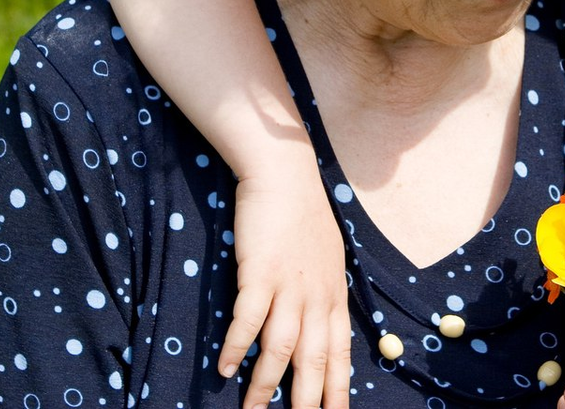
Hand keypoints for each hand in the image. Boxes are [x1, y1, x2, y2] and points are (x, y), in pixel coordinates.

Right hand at [223, 176, 350, 408]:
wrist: (286, 177)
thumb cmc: (304, 217)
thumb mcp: (328, 259)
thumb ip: (324, 293)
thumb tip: (323, 323)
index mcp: (334, 295)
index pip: (340, 352)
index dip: (338, 388)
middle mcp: (316, 296)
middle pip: (314, 359)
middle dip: (308, 400)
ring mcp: (289, 286)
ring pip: (280, 347)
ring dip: (265, 384)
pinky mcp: (260, 272)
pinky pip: (248, 318)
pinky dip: (236, 345)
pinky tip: (224, 367)